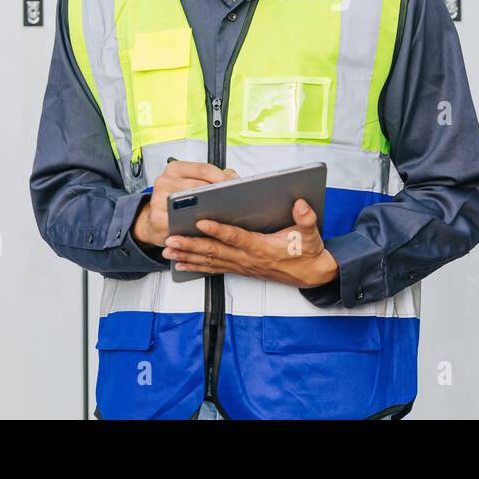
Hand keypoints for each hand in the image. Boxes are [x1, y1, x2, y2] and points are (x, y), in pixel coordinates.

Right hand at [131, 159, 237, 249]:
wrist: (153, 220)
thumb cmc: (176, 201)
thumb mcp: (191, 183)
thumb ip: (212, 177)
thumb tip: (233, 177)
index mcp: (175, 169)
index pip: (203, 169)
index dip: (222, 178)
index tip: (237, 185)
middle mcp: (164, 181)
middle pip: (198, 186)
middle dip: (218, 194)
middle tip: (236, 201)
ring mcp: (158, 199)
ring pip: (190, 204)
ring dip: (209, 210)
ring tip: (224, 213)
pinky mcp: (157, 218)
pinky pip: (181, 222)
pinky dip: (196, 225)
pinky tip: (208, 227)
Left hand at [163, 198, 339, 287]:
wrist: (309, 275)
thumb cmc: (306, 252)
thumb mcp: (311, 234)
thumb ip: (306, 218)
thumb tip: (300, 203)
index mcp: (261, 247)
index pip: (236, 237)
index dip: (219, 230)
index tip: (202, 222)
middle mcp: (247, 258)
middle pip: (214, 251)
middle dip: (191, 245)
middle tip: (171, 240)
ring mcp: (242, 266)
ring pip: (210, 261)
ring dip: (187, 257)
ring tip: (168, 251)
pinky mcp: (240, 269)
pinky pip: (213, 269)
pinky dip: (196, 267)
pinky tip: (181, 264)